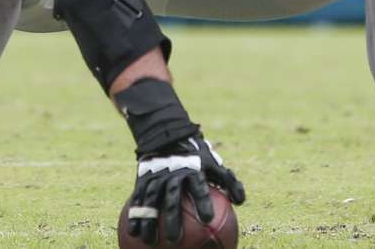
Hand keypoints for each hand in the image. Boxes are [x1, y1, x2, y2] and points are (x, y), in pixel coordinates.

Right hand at [126, 135, 244, 244]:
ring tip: (150, 241)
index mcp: (193, 170)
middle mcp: (173, 174)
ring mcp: (156, 177)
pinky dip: (135, 216)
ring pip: (151, 201)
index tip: (207, 220)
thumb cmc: (196, 157)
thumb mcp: (214, 164)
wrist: (167, 137)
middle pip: (172, 198)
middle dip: (172, 219)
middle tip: (175, 240)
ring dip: (149, 222)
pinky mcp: (142, 180)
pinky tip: (133, 233)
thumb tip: (240, 202)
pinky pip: (138, 199)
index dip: (203, 202)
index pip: (199, 187)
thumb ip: (228, 182)